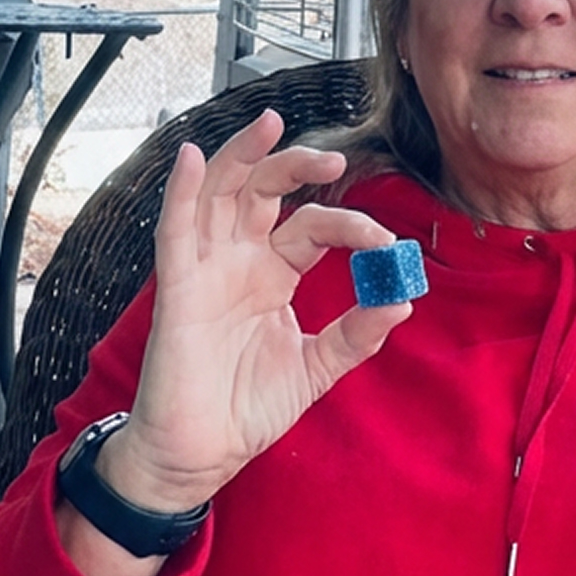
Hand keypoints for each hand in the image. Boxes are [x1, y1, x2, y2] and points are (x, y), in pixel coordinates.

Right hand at [97, 109, 413, 514]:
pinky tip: (188, 157)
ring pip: (218, 194)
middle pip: (264, 192)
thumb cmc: (247, 408)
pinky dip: (178, 192)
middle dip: (296, 166)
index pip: (312, 229)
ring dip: (241, 156)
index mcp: (272, 275)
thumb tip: (402, 300)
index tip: (388, 245)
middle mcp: (238, 262)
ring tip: (268, 123)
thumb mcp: (317, 367)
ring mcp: (205, 270)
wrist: (205, 452)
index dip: (349, 227)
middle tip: (336, 161)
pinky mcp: (176, 289)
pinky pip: (173, 231)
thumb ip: (357, 334)